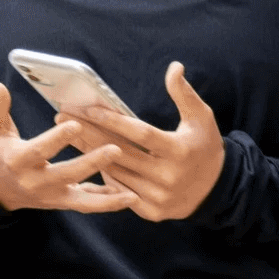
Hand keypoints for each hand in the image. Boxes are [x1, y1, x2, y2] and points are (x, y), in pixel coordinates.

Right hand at [0, 81, 134, 213]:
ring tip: (132, 193)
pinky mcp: (61, 202)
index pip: (38, 150)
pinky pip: (86, 205)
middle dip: (91, 163)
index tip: (75, 124)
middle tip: (116, 149)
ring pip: (81, 200)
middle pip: (66, 174)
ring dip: (107, 197)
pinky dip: (107, 203)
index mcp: (17, 161)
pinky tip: (129, 197)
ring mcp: (50, 195)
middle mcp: (34, 182)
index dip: (56, 139)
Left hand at [69, 63, 225, 222]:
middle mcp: (169, 176)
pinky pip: (118, 194)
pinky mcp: (152, 212)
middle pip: (120, 153)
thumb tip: (174, 66)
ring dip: (87, 154)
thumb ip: (184, 93)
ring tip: (66, 135)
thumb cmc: (203, 146)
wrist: (217, 189)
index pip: (140, 134)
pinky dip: (102, 179)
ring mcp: (160, 196)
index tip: (87, 108)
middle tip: (61, 118)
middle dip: (88, 133)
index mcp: (180, 150)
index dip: (113, 120)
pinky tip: (81, 163)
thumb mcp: (201, 118)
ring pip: (115, 173)